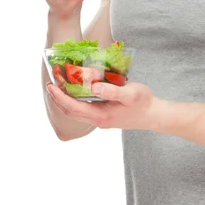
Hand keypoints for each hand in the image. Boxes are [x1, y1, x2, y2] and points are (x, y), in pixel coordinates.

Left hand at [46, 81, 164, 131]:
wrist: (153, 115)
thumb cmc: (143, 103)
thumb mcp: (130, 94)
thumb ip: (112, 91)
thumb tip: (93, 86)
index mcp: (100, 115)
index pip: (73, 107)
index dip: (60, 97)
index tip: (51, 85)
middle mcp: (97, 120)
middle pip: (70, 112)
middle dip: (58, 99)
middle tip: (51, 83)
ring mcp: (100, 119)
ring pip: (76, 112)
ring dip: (65, 101)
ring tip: (60, 86)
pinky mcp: (104, 116)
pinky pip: (84, 110)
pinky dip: (75, 101)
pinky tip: (77, 91)